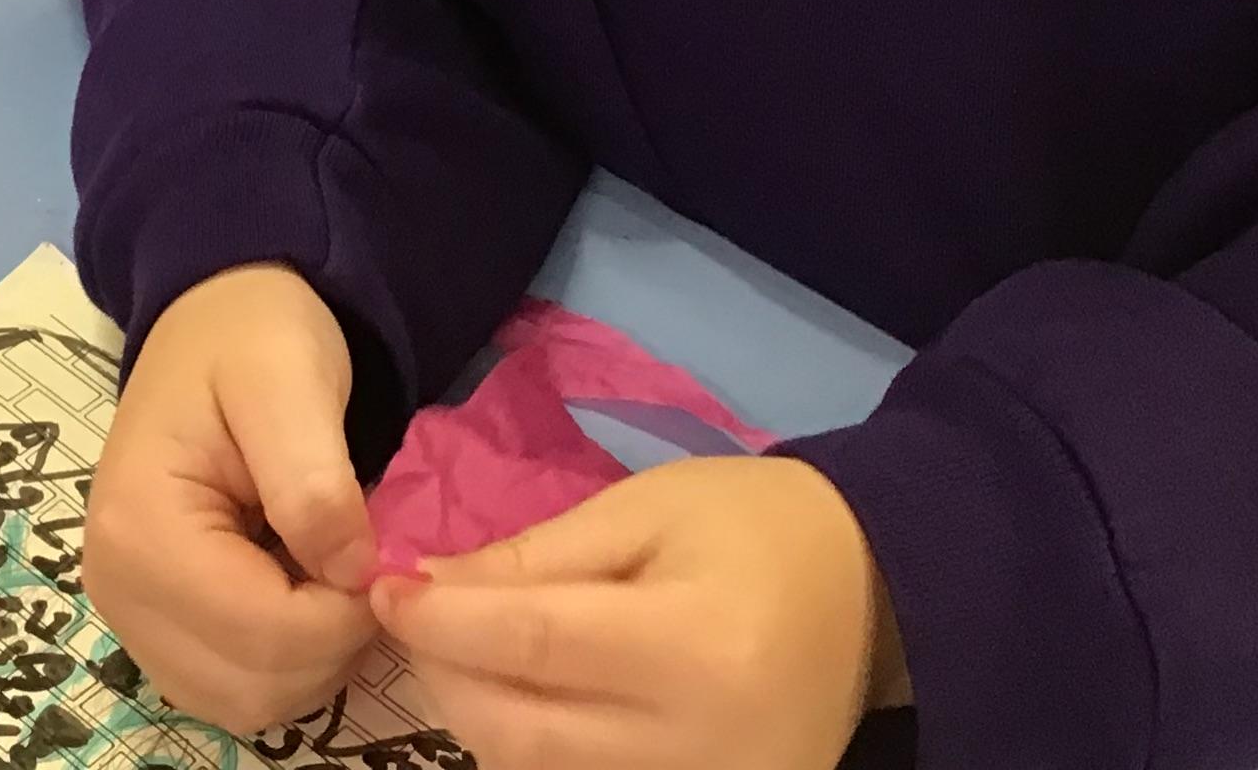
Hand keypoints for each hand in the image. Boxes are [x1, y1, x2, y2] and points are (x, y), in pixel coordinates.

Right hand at [85, 265, 381, 732]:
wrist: (215, 321)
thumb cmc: (254, 339)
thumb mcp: (292, 381)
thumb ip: (315, 480)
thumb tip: (352, 576)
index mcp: (141, 528)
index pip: (263, 635)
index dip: (344, 614)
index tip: (377, 552)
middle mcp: (116, 587)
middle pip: (252, 685)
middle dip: (330, 640)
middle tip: (354, 559)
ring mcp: (128, 613)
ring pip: (243, 703)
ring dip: (309, 658)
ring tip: (325, 570)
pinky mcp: (150, 625)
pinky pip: (229, 690)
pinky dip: (281, 662)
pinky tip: (297, 590)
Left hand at [373, 455, 898, 769]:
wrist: (873, 595)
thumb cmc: (752, 527)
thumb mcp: (641, 511)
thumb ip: (532, 558)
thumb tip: (425, 589)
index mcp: (691, 648)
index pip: (530, 644)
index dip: (442, 621)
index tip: (384, 588)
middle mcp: (699, 748)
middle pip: (519, 732)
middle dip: (446, 673)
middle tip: (417, 617)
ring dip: (478, 716)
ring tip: (463, 651)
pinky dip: (532, 751)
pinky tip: (519, 696)